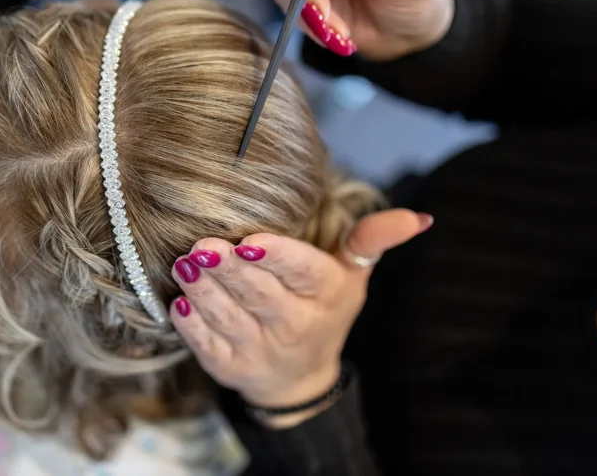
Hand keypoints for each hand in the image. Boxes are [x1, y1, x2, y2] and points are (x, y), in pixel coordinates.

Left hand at [171, 209, 431, 426]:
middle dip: (229, 269)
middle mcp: (296, 326)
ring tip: (185, 264)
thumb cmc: (322, 309)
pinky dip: (193, 326)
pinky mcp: (230, 368)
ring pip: (230, 318)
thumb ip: (372, 240)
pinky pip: (208, 346)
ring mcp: (261, 350)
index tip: (250, 240)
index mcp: (326, 295)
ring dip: (204, 291)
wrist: (300, 379)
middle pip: (260, 294)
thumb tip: (416, 217)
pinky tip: (180, 303)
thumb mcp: (352, 274)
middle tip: (202, 244)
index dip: (277, 257)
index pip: (303, 272)